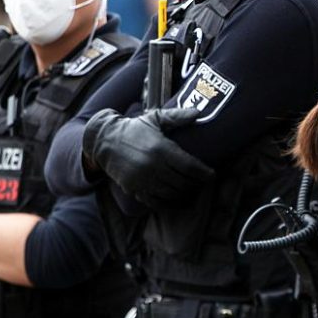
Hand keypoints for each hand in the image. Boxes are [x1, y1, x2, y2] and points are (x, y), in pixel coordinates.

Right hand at [83, 106, 213, 205]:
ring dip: (184, 194)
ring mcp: (143, 180)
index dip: (204, 173)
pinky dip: (168, 203)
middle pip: (183, 182)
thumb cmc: (134, 128)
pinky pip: (156, 202)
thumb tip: (198, 113)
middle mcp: (153, 166)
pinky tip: (175, 200)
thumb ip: (177, 117)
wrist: (105, 141)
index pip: (190, 166)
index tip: (211, 175)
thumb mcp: (154, 118)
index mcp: (161, 148)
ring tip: (190, 189)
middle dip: (195, 184)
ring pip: (171, 194)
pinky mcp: (134, 189)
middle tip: (201, 182)